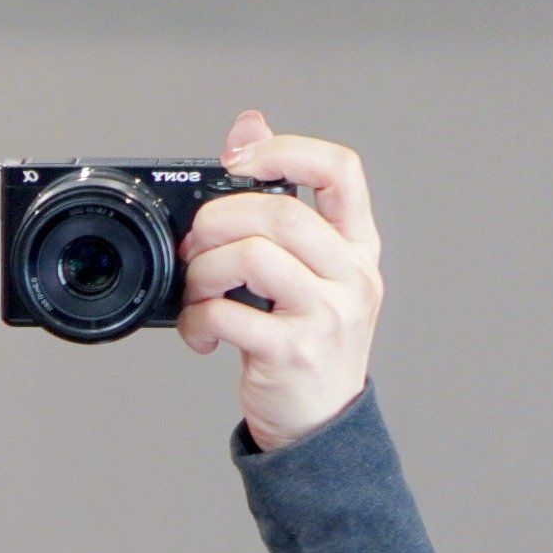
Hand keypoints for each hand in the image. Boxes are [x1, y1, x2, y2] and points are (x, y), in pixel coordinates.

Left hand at [175, 106, 383, 450]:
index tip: (240, 158)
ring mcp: (325, 315)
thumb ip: (284, 205)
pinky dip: (197, 320)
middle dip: (220, 219)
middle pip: (281, 212)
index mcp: (357, 247)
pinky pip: (228, 315)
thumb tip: (249, 126)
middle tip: (195, 244)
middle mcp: (350, 276)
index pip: (341, 170)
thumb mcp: (311, 273)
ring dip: (204, 270)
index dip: (287, 150)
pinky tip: (200, 333)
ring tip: (195, 293)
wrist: (319, 426)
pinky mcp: (292, 352)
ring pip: (252, 256)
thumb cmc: (309, 346)